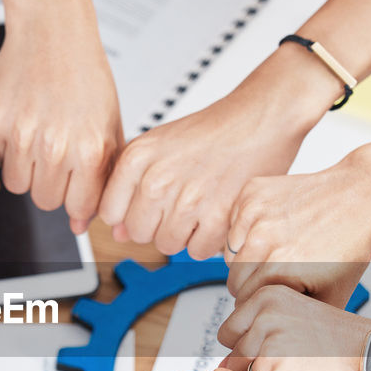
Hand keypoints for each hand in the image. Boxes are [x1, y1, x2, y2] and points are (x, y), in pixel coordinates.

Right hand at [0, 14, 122, 233]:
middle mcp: (56, 145)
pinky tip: (22, 123)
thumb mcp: (110, 126)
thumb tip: (81, 225)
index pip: (78, 208)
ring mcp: (22, 134)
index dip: (77, 199)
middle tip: (57, 154)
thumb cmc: (85, 74)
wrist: (53, 28)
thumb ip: (102, 178)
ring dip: (27, 170)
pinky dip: (6, 149)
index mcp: (90, 148)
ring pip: (18, 186)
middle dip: (51, 185)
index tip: (76, 185)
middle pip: (45, 202)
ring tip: (38, 139)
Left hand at [98, 48, 337, 259]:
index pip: (110, 213)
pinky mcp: (218, 216)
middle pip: (137, 233)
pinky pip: (196, 252)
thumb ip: (130, 186)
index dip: (129, 212)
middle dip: (156, 225)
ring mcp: (187, 199)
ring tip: (198, 207)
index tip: (147, 204)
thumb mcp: (159, 146)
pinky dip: (207, 241)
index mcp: (137, 157)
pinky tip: (214, 216)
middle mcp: (158, 178)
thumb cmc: (212, 131)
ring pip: (166, 245)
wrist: (259, 118)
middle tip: (179, 203)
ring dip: (182, 234)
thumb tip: (117, 232)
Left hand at [217, 285, 370, 370]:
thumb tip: (220, 368)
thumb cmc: (346, 344)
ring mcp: (269, 350)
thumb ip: (259, 334)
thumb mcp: (297, 320)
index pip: (230, 335)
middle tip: (304, 365)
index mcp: (266, 297)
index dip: (257, 351)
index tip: (289, 349)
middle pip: (235, 362)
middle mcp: (264, 318)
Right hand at [225, 127, 370, 307]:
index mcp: (280, 269)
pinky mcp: (251, 194)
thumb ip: (301, 321)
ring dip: (246, 259)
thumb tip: (279, 345)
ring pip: (230, 254)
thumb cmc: (351, 245)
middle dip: (250, 286)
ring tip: (274, 255)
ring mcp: (255, 213)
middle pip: (234, 280)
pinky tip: (271, 232)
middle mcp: (264, 240)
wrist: (360, 198)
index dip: (259, 306)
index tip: (273, 301)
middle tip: (275, 279)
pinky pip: (234, 225)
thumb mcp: (332, 297)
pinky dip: (246, 232)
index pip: (244, 303)